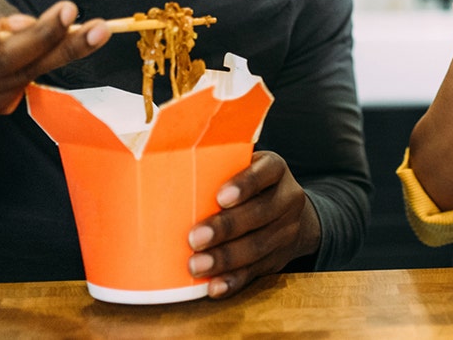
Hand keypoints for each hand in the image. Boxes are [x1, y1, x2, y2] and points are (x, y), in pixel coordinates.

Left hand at [187, 151, 320, 298]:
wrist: (295, 216)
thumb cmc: (251, 186)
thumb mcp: (245, 167)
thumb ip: (218, 167)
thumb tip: (157, 170)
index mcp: (275, 169)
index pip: (265, 173)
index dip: (245, 185)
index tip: (220, 197)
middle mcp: (287, 198)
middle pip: (260, 213)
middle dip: (226, 227)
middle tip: (194, 238)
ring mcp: (287, 230)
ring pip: (258, 246)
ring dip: (225, 258)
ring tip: (196, 265)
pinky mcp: (279, 258)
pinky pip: (256, 271)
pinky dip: (233, 281)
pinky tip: (214, 286)